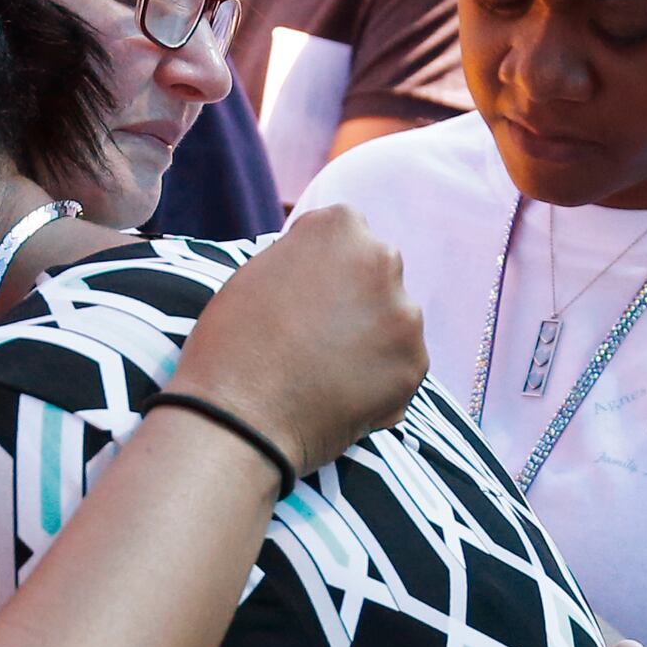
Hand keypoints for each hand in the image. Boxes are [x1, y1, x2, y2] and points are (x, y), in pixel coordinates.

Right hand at [172, 207, 424, 476]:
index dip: (322, 271)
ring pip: (393, 321)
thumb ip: (304, 260)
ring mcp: (404, 313)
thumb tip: (327, 271)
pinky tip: (339, 396)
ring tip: (324, 371)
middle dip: (355, 299)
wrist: (239, 420)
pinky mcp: (414, 363)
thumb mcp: (258, 272)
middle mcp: (382, 258)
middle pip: (377, 274)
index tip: (302, 297)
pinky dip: (379, 381)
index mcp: (339, 226)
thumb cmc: (232, 346)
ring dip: (370, 340)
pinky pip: (401, 367)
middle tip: (315, 337)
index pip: (345, 236)